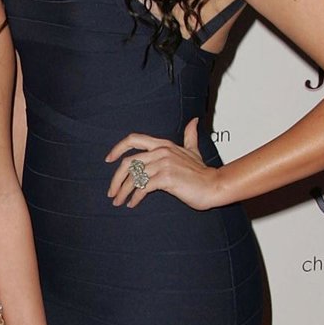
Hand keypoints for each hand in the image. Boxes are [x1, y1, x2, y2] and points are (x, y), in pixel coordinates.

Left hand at [106, 118, 224, 209]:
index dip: (118, 148)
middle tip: (111, 192)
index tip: (108, 159)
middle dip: (115, 179)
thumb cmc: (202, 172)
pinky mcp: (166, 178)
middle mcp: (161, 152)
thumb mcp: (194, 151)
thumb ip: (190, 136)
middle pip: (128, 162)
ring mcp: (163, 164)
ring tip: (118, 201)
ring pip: (134, 177)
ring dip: (122, 191)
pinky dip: (134, 197)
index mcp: (163, 144)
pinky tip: (132, 203)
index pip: (133, 139)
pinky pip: (143, 187)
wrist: (215, 186)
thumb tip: (194, 121)